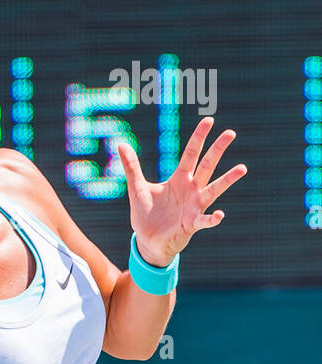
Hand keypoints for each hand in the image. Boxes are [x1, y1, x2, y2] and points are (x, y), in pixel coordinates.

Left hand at [116, 117, 246, 266]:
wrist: (147, 241)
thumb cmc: (146, 215)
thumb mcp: (137, 189)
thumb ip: (132, 168)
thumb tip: (121, 144)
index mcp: (179, 179)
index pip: (191, 154)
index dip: (199, 138)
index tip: (208, 121)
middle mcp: (191, 189)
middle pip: (207, 165)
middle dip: (217, 150)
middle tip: (230, 133)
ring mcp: (194, 206)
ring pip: (214, 189)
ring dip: (227, 180)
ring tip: (242, 168)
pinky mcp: (192, 224)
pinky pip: (204, 220)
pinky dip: (212, 219)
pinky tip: (219, 215)